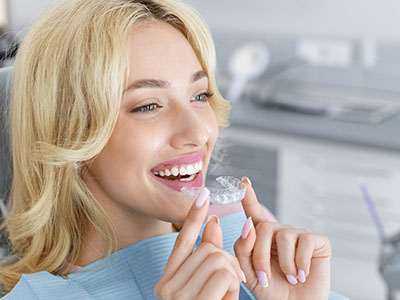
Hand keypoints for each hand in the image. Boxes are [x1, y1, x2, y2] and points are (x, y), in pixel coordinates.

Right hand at [154, 188, 244, 299]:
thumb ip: (210, 256)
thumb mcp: (209, 285)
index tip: (204, 194)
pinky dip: (234, 287)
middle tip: (232, 282)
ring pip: (217, 258)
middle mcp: (166, 286)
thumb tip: (213, 220)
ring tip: (227, 296)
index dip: (194, 217)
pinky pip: (225, 275)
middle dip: (228, 261)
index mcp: (167, 281)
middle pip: (207, 249)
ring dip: (233, 276)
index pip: (182, 241)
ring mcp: (176, 295)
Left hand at [234, 178, 330, 299]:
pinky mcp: (317, 241)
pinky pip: (305, 242)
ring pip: (283, 236)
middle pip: (264, 228)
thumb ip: (243, 249)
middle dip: (260, 256)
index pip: (253, 213)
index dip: (249, 197)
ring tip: (289, 279)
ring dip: (283, 264)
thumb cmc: (272, 291)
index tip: (244, 181)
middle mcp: (280, 232)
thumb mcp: (249, 273)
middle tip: (265, 279)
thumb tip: (248, 224)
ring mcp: (299, 235)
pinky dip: (300, 263)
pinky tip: (302, 275)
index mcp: (261, 238)